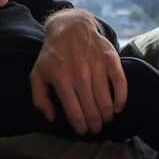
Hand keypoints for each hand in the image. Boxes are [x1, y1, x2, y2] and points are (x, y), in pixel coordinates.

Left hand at [30, 10, 126, 134]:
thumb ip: (40, 98)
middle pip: (91, 109)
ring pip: (105, 99)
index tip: (83, 131)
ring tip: (106, 120)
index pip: (74, 112)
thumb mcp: (37, 74)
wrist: (70, 27)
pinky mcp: (110, 58)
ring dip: (107, 115)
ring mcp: (96, 65)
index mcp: (61, 79)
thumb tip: (51, 118)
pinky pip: (120, 82)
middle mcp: (79, 73)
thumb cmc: (53, 54)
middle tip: (96, 129)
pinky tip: (118, 107)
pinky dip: (121, 98)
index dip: (80, 126)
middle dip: (95, 124)